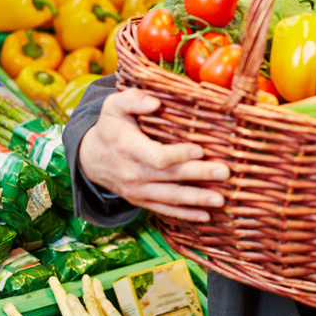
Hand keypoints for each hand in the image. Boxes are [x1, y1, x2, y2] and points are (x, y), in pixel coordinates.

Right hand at [79, 89, 229, 221]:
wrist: (90, 158)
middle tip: (224, 172)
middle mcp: (133, 173)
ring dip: (197, 199)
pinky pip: (165, 210)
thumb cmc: (110, 127)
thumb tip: (155, 102)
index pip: (156, 156)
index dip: (178, 155)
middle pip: (170, 177)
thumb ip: (133, 99)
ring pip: (171, 197)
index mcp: (128, 148)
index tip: (199, 149)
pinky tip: (206, 216)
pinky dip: (186, 215)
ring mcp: (138, 190)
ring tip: (221, 199)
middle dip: (199, 175)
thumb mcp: (114, 106)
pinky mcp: (143, 200)